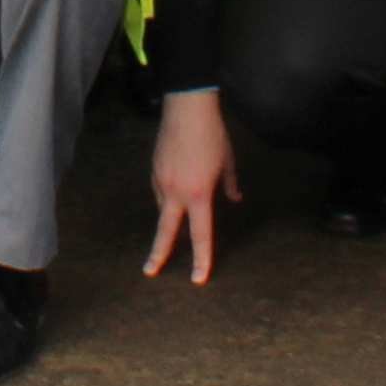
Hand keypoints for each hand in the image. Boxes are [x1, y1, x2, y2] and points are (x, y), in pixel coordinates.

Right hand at [144, 92, 243, 284]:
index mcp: (199, 194)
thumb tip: (234, 199)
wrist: (187, 107)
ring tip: (180, 211)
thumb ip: (230, 185)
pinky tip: (176, 187)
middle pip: (165, 231)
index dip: (201, 258)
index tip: (198, 278)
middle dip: (158, 254)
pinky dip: (167, 197)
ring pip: (163, 209)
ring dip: (170, 216)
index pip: (200, 235)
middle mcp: (176, 192)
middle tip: (150, 271)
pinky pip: (160, 191)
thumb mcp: (228, 162)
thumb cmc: (213, 135)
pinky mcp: (154, 169)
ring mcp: (161, 180)